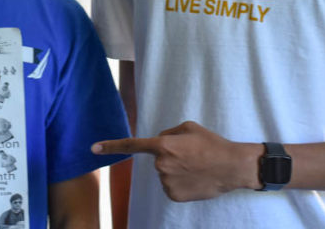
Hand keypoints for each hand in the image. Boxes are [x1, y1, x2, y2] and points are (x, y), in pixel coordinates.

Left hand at [92, 121, 258, 200]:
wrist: (231, 167)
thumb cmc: (211, 144)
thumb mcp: (189, 127)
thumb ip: (168, 133)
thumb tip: (159, 140)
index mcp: (163, 145)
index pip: (132, 144)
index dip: (111, 146)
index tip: (93, 148)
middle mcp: (161, 165)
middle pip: (158, 158)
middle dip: (170, 156)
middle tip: (191, 155)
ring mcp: (166, 182)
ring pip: (165, 173)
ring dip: (176, 170)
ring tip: (196, 167)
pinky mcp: (173, 195)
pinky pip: (171, 186)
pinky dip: (180, 183)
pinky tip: (194, 179)